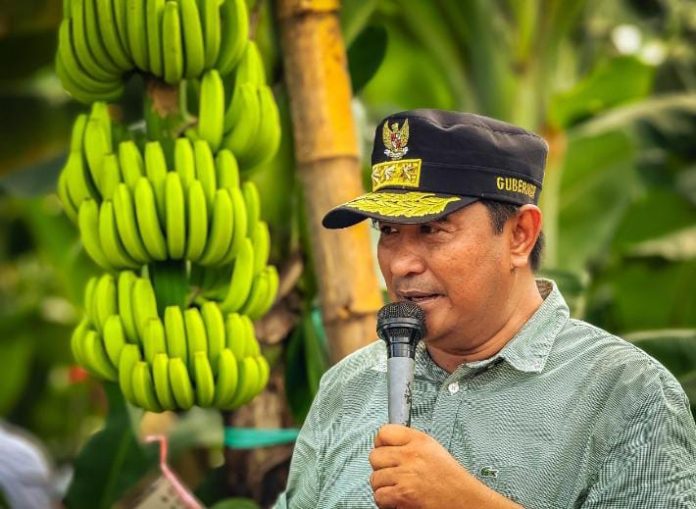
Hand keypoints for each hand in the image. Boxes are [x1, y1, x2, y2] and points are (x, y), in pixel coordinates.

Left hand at [369, 424, 521, 508]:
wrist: (466, 502)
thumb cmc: (452, 481)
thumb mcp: (433, 450)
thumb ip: (410, 444)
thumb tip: (386, 446)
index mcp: (419, 440)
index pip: (384, 432)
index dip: (380, 444)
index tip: (384, 451)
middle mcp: (411, 454)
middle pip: (374, 456)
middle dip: (381, 468)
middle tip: (392, 475)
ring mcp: (406, 474)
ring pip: (375, 479)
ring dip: (384, 487)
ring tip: (398, 489)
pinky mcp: (403, 494)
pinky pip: (379, 496)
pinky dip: (386, 502)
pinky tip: (398, 500)